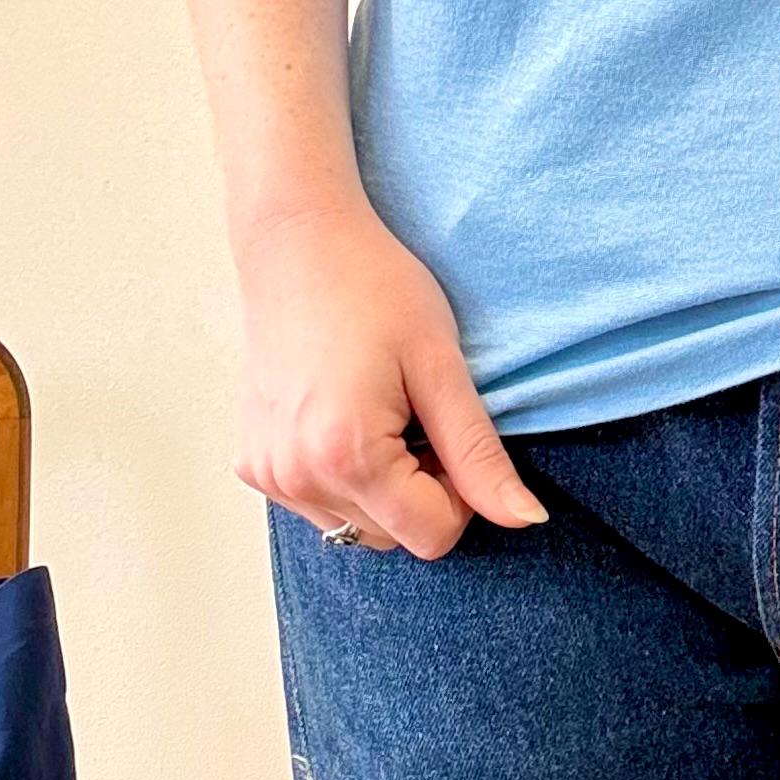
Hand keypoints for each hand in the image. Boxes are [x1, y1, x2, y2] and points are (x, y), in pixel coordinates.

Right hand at [230, 199, 546, 555]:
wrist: (297, 243)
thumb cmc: (375, 288)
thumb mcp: (442, 367)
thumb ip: (480, 455)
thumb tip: (527, 520)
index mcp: (346, 457)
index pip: (434, 536)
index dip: (459, 491)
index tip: (447, 429)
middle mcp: (296, 479)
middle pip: (395, 536)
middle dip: (421, 490)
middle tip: (415, 412)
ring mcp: (267, 475)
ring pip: (356, 526)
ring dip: (382, 487)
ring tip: (379, 409)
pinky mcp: (252, 465)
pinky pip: (319, 502)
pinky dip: (344, 476)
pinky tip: (343, 414)